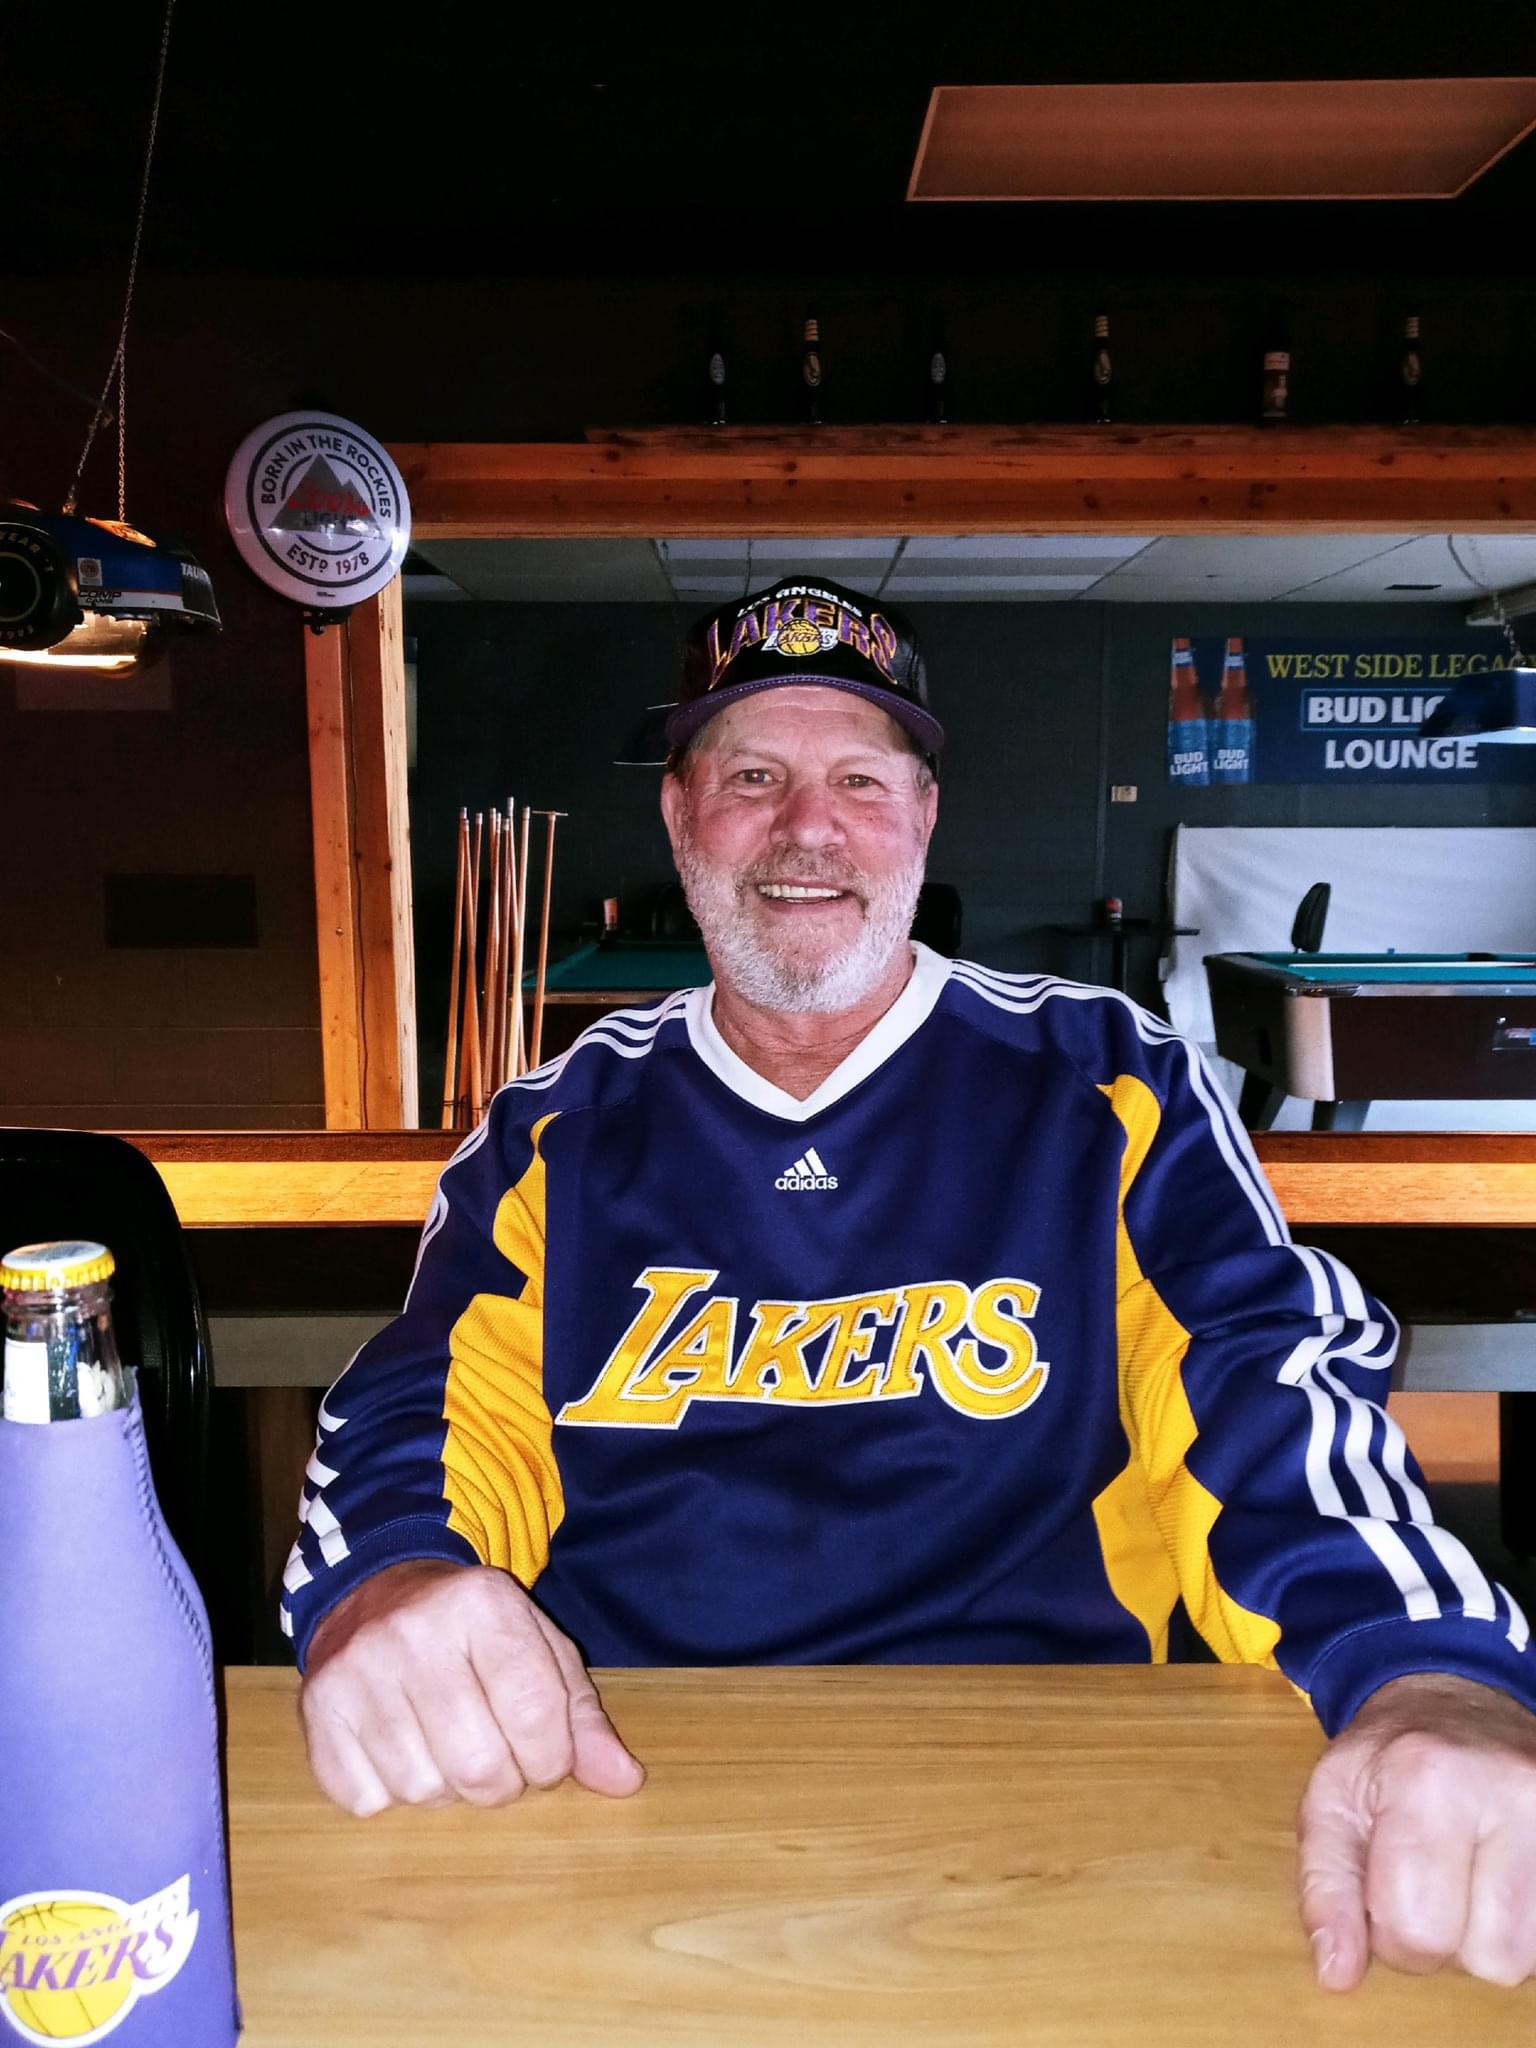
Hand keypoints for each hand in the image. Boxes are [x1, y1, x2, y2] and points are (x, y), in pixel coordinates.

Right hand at [299, 1559, 645, 1816]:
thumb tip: (624, 1781)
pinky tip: (399, 1747)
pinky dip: (390, 1792)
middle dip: (502, 1782)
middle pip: (480, 1767)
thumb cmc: (473, 1633)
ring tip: (445, 1744)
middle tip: (496, 1755)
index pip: (539, 1717)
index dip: (552, 1758)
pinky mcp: (317, 1708)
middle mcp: (414, 1631)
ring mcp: (357, 1670)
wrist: (377, 1592)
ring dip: (446, 1787)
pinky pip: (366, 1800)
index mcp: (483, 1604)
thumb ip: (581, 1716)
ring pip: (423, 1791)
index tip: (545, 1753)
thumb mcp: (539, 1649)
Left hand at [1298, 1670, 1535, 1988]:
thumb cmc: (1389, 1758)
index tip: (1385, 1890)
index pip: (1417, 1929)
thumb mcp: (1330, 1803)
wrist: (1457, 1703)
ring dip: (1491, 1936)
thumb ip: (1326, 1891)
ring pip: (1530, 1957)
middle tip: (1431, 1882)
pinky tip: (1498, 1881)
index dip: (1391, 1935)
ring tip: (1467, 1880)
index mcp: (1429, 1780)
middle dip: (1448, 1940)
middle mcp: (1510, 1795)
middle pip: (1489, 1957)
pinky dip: (1522, 1925)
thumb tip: (1336, 1974)